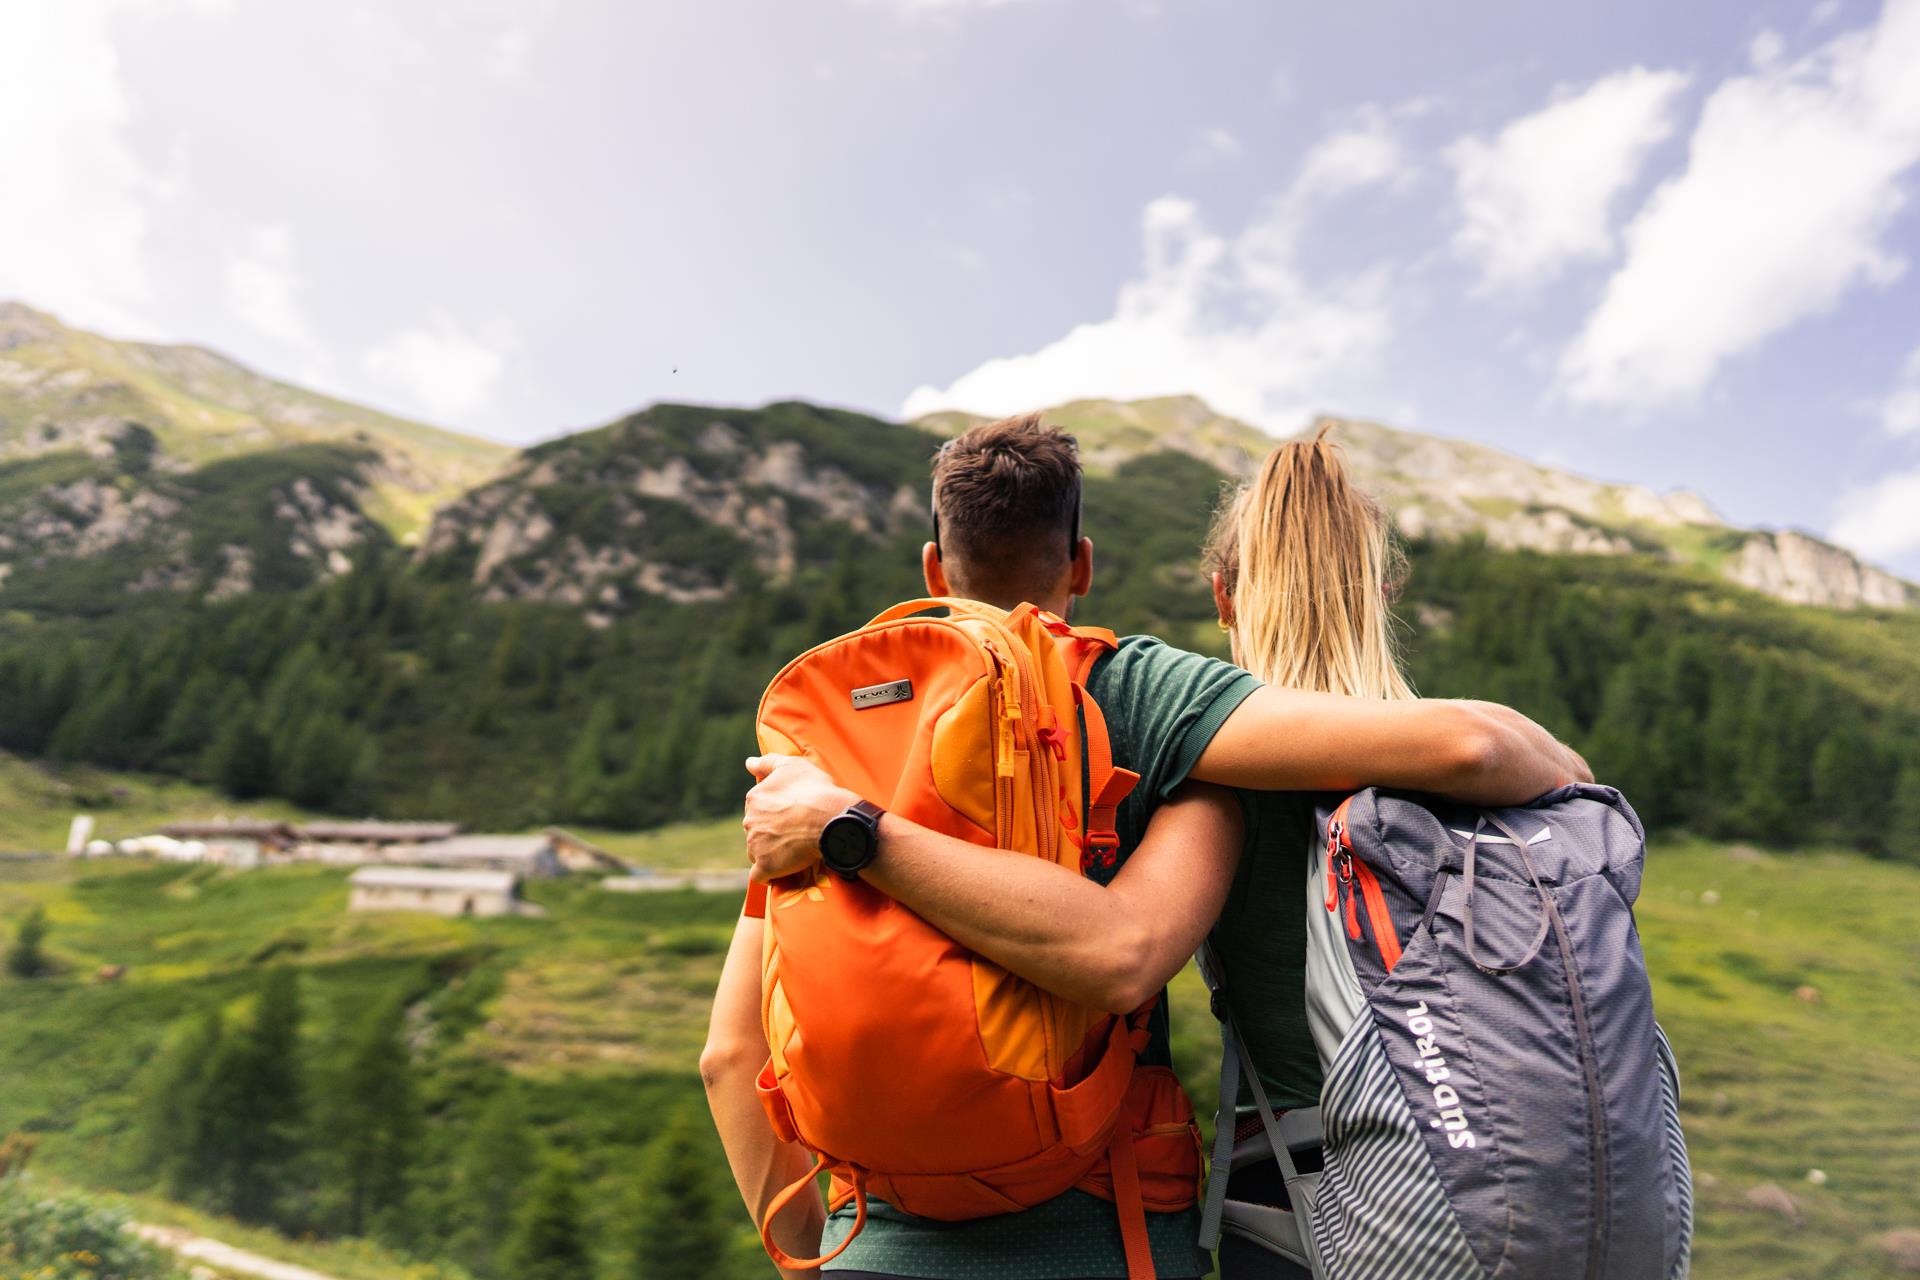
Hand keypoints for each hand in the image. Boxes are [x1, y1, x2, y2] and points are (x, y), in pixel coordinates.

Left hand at [743, 755, 861, 881]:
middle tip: (796, 833)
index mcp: (754, 798)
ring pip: (757, 852)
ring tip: (794, 851)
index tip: (792, 815)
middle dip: (771, 833)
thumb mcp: (793, 766)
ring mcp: (755, 845)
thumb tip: (748, 763)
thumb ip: (767, 763)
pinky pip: (761, 875)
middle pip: (756, 830)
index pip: (758, 808)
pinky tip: (783, 871)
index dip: (776, 813)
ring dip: (770, 853)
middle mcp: (749, 821)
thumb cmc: (816, 790)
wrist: (830, 820)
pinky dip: (769, 874)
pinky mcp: (765, 866)